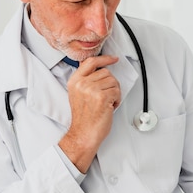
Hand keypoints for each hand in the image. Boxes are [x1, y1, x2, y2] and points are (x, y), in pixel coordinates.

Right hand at [59, 55, 120, 172]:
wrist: (83, 134)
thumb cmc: (84, 118)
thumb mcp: (78, 94)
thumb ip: (86, 81)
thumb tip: (100, 70)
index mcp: (75, 81)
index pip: (90, 62)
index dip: (104, 59)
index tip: (113, 59)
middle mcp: (82, 83)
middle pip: (106, 72)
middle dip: (111, 84)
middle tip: (106, 97)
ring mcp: (91, 90)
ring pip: (113, 81)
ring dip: (114, 93)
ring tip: (107, 103)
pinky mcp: (101, 97)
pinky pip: (117, 91)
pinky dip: (117, 100)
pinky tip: (109, 107)